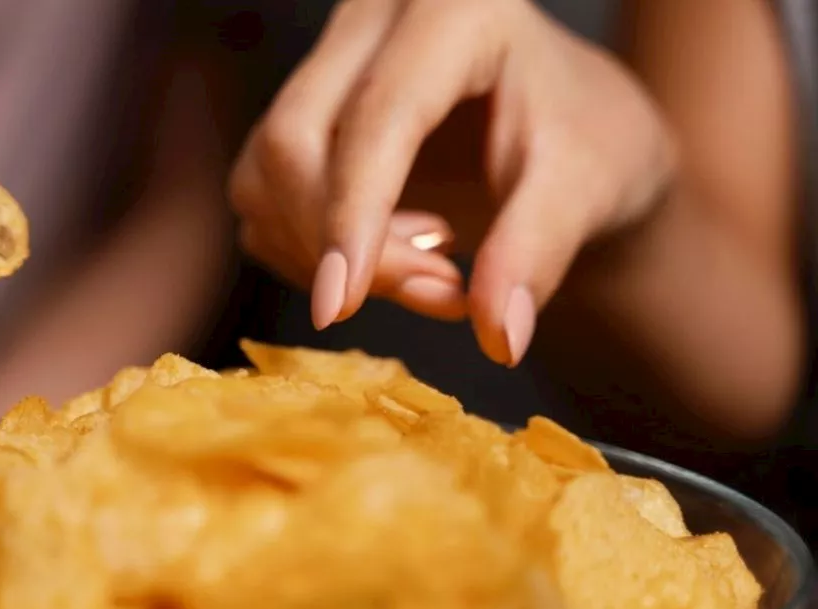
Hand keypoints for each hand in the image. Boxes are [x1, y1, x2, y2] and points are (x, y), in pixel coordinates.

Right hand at [229, 0, 674, 365]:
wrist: (571, 132)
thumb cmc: (587, 141)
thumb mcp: (587, 186)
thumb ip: (539, 250)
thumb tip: (500, 335)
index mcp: (455, 9)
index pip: (376, 117)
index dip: (353, 218)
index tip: (340, 307)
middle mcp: (373, 19)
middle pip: (294, 140)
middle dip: (345, 244)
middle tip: (444, 294)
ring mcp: (327, 62)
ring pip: (265, 172)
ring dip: (324, 253)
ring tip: (432, 271)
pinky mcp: (299, 111)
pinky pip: (261, 196)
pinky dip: (308, 249)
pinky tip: (386, 252)